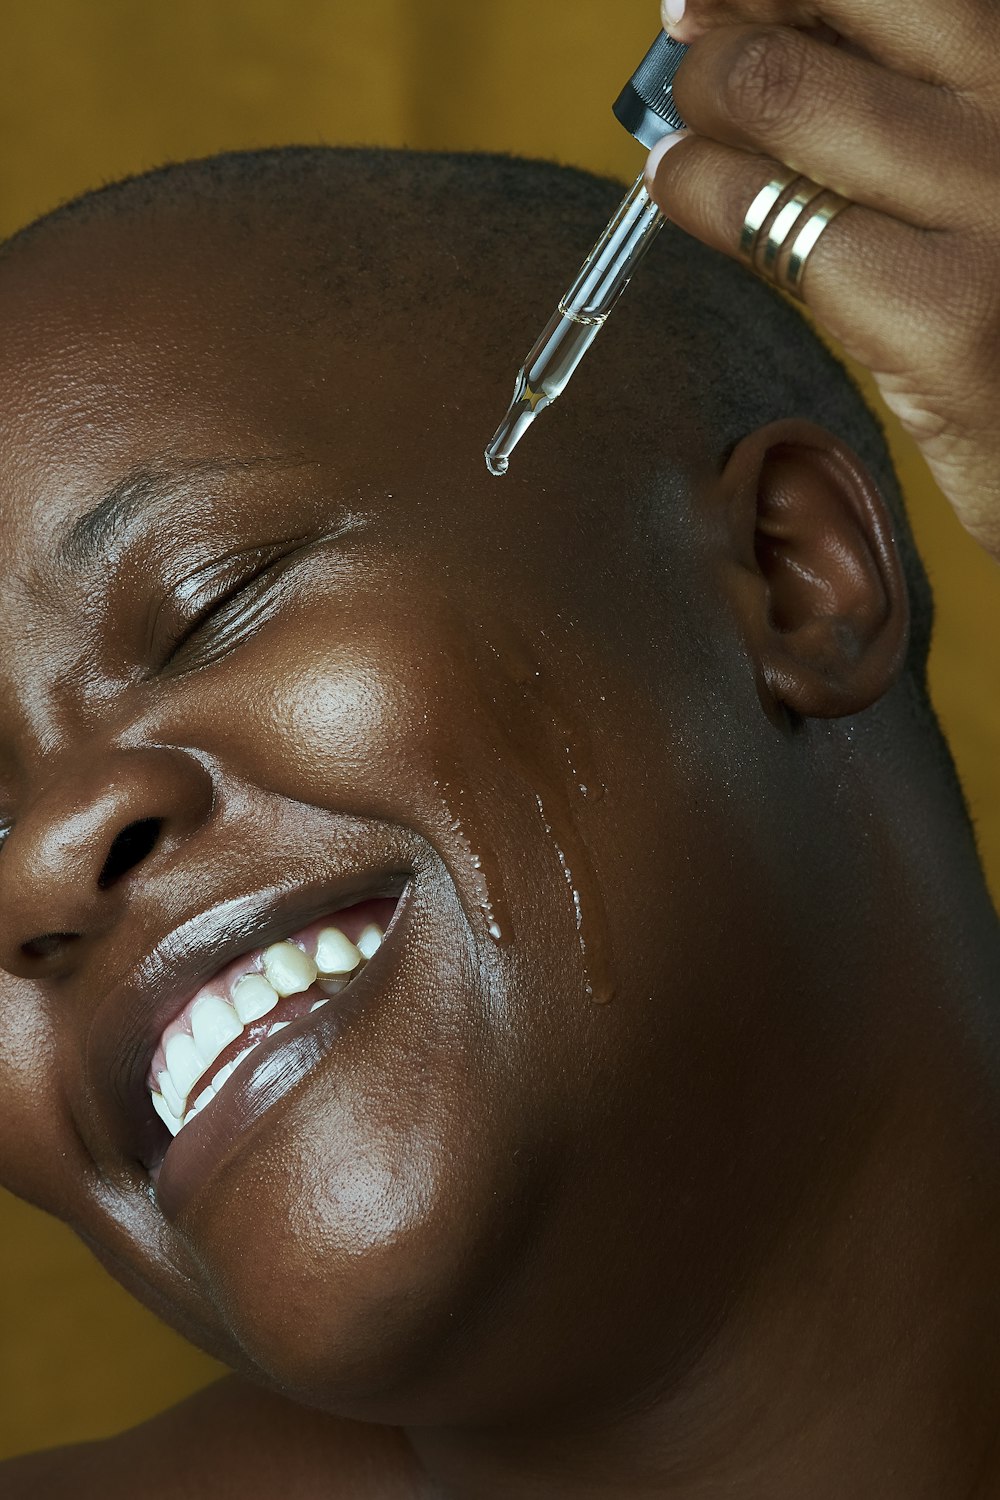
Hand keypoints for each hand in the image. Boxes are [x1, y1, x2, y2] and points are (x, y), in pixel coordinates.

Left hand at [644, 0, 999, 561]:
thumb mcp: (993, 177)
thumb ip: (922, 104)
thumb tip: (778, 40)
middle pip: (844, 1)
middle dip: (737, 25)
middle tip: (689, 51)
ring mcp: (995, 206)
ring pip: (790, 93)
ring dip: (705, 96)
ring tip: (677, 129)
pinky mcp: (947, 317)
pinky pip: (781, 225)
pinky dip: (703, 191)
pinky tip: (679, 188)